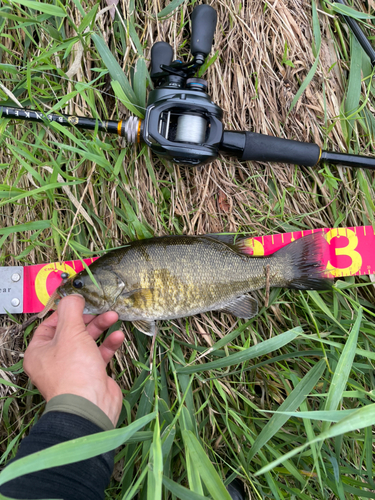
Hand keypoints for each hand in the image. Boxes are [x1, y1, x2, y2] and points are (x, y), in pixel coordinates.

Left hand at [23, 295, 124, 425]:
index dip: (65, 312)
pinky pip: (99, 354)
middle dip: (88, 318)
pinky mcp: (91, 375)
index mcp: (40, 352)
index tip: (79, 302)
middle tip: (100, 308)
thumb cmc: (73, 372)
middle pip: (71, 331)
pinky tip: (118, 336)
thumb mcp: (70, 332)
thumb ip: (71, 310)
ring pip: (87, 341)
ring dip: (101, 328)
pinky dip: (109, 344)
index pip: (49, 325)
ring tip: (113, 317)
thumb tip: (73, 296)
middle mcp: (54, 361)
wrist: (90, 406)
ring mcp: (73, 368)